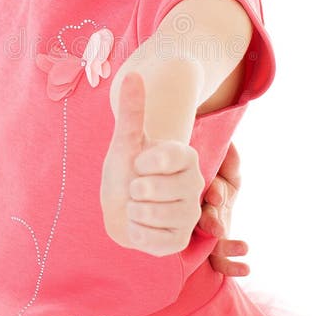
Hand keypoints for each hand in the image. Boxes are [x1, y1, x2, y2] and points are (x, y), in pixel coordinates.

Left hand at [101, 71, 203, 256]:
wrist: (121, 206)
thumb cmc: (126, 170)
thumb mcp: (125, 141)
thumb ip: (132, 110)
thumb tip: (133, 75)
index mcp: (186, 156)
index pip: (164, 157)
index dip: (141, 163)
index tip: (138, 164)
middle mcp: (194, 184)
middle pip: (150, 188)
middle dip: (132, 189)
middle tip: (137, 188)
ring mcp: (190, 214)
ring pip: (149, 214)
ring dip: (132, 211)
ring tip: (137, 206)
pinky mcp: (180, 240)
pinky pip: (149, 239)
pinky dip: (135, 233)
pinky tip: (140, 225)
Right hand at [198, 141, 250, 276]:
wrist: (217, 178)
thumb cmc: (219, 168)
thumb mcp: (227, 163)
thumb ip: (230, 159)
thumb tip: (229, 148)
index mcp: (198, 194)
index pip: (199, 195)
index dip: (210, 194)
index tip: (216, 195)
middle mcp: (199, 214)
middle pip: (200, 221)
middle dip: (210, 223)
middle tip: (217, 229)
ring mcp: (207, 231)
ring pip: (208, 245)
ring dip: (225, 248)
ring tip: (244, 247)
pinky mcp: (216, 244)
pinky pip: (218, 260)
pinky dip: (230, 266)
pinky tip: (246, 268)